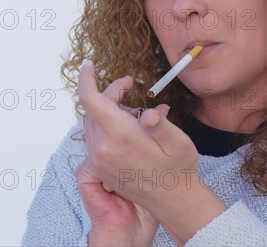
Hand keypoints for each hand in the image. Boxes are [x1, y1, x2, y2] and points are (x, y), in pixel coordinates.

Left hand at [78, 59, 225, 244]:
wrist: (174, 202)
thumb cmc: (179, 170)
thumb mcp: (178, 142)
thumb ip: (160, 124)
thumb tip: (149, 113)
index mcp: (120, 138)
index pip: (91, 101)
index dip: (87, 79)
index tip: (89, 64)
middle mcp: (103, 150)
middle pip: (94, 109)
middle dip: (110, 93)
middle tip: (131, 86)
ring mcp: (99, 161)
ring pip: (94, 123)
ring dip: (110, 110)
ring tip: (137, 113)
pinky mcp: (101, 169)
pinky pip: (96, 138)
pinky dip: (109, 126)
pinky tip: (131, 130)